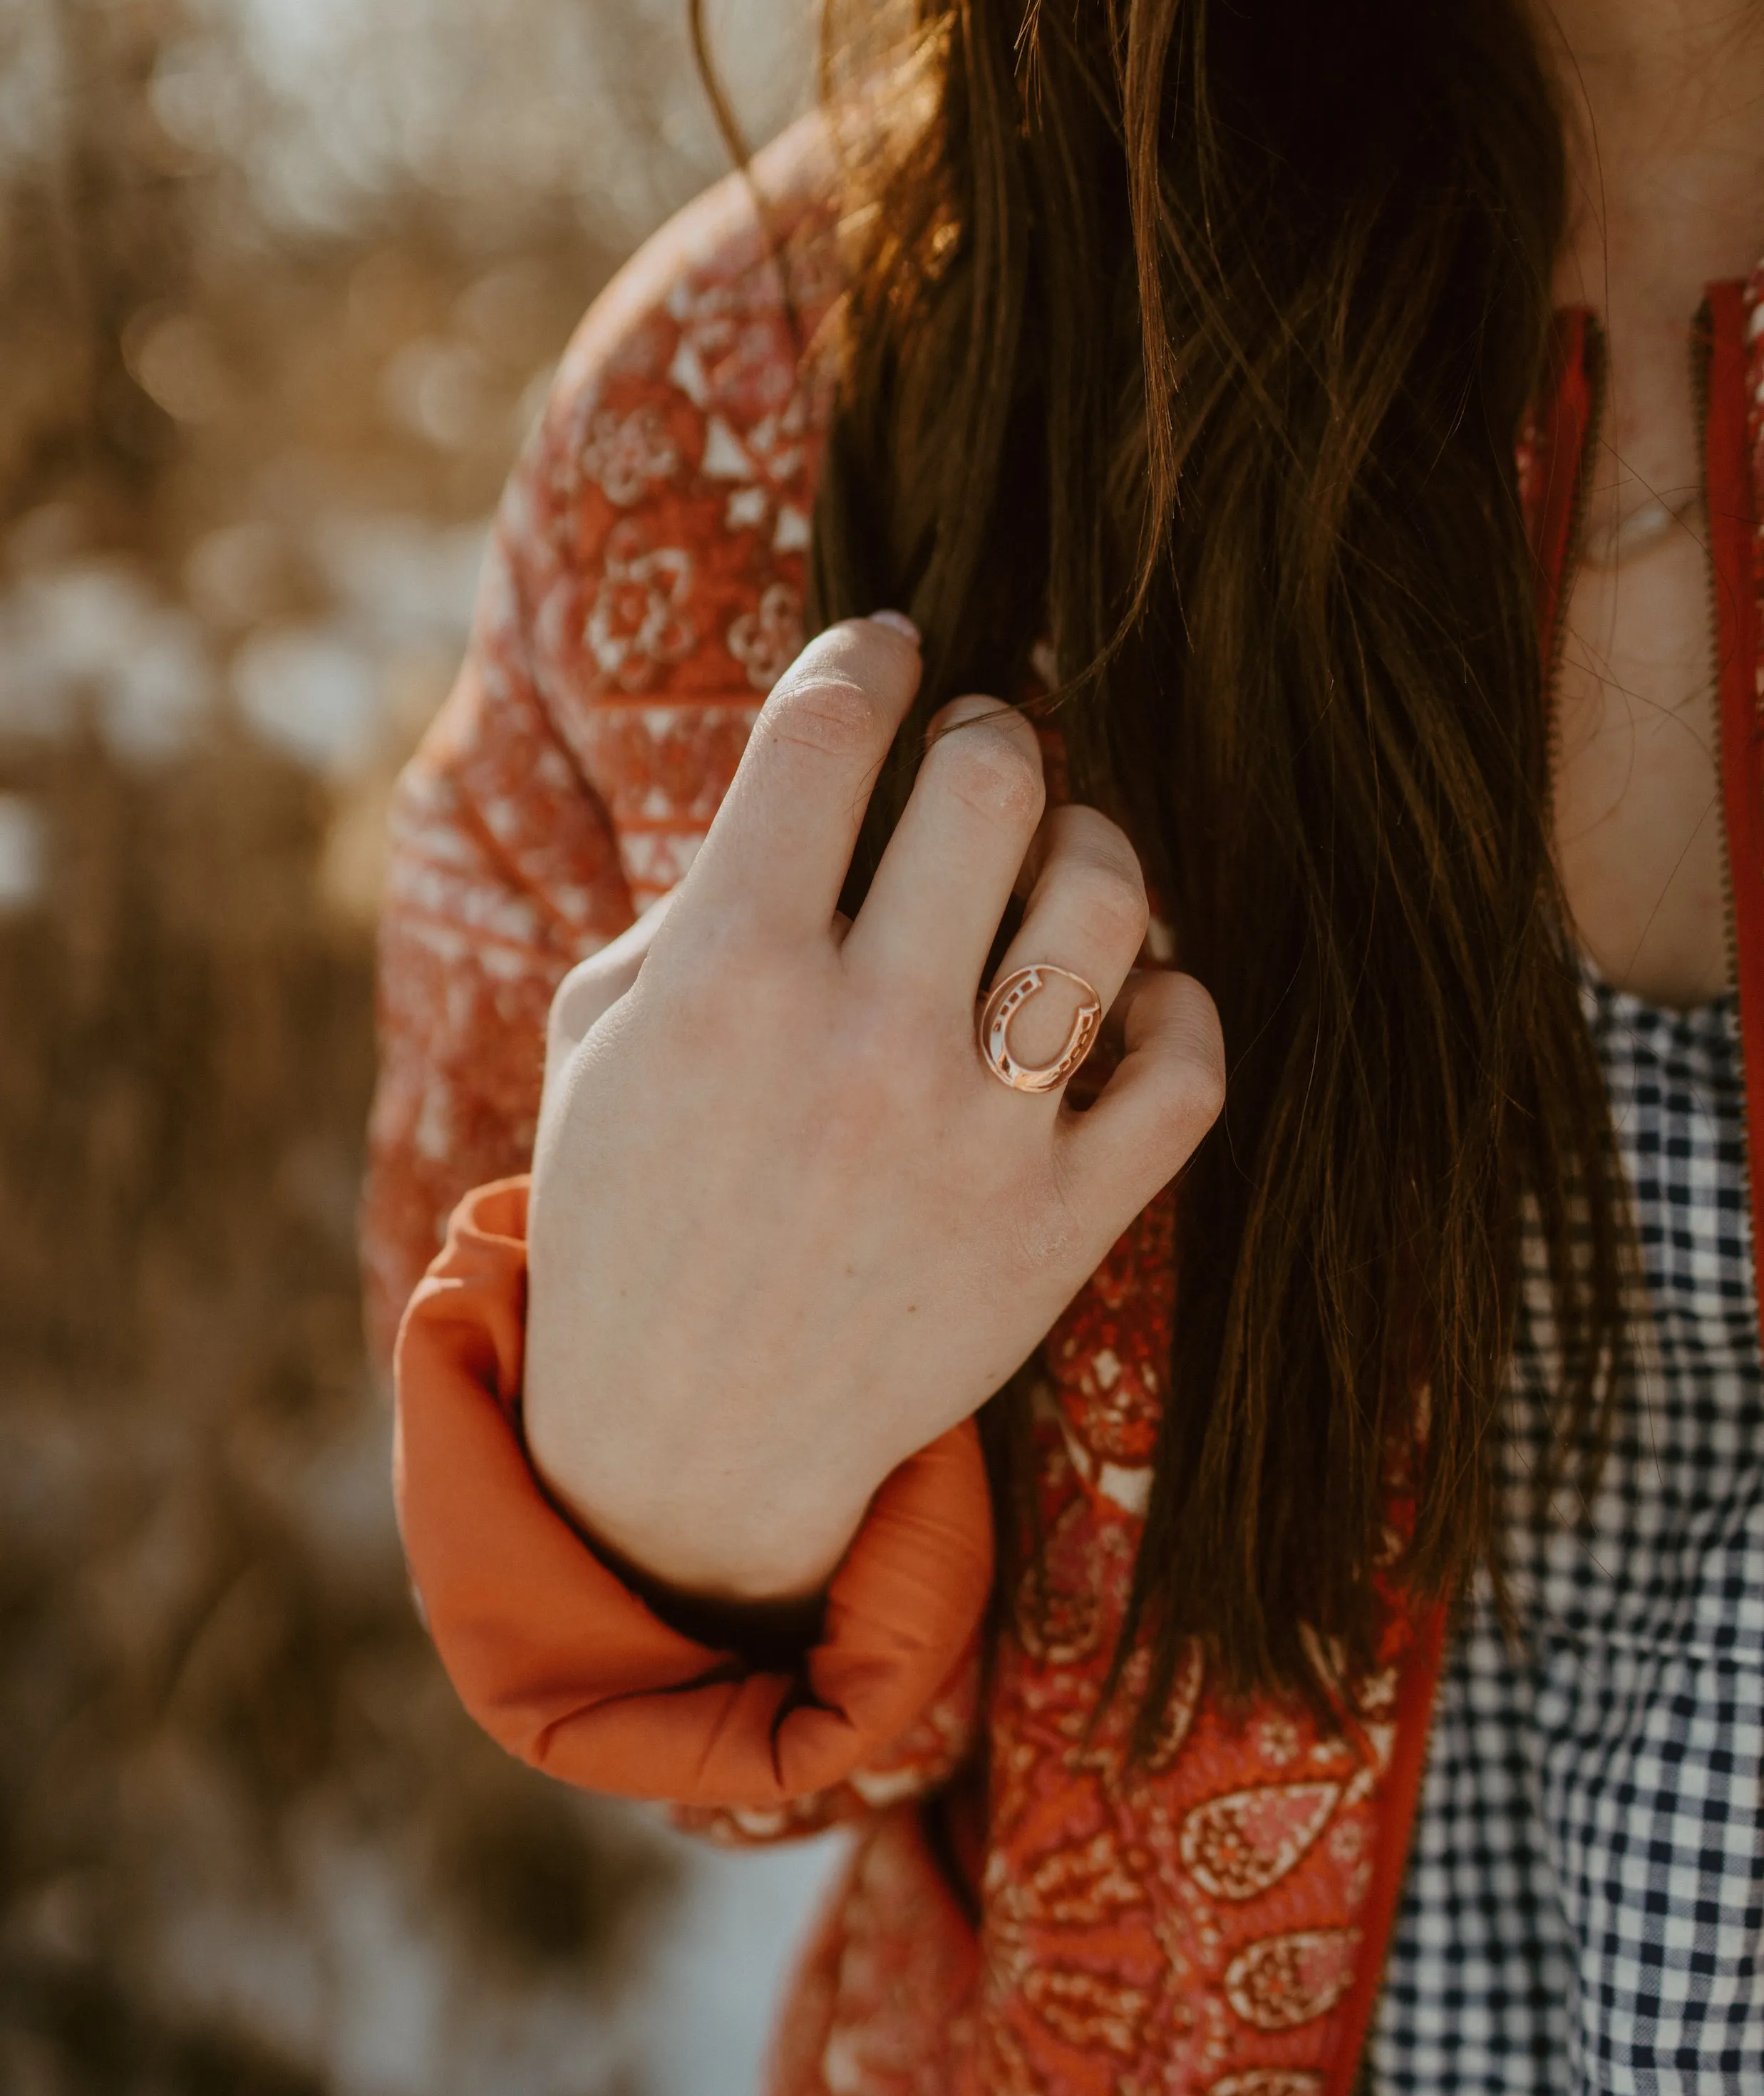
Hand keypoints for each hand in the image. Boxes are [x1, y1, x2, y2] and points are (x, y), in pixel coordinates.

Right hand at [523, 615, 1223, 1604]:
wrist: (691, 1445)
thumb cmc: (631, 1214)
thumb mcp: (601, 1037)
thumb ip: (702, 896)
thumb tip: (831, 775)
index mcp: (726, 976)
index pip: (829, 728)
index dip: (870, 653)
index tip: (889, 650)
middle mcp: (862, 1040)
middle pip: (992, 777)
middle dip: (989, 730)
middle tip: (977, 754)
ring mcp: (978, 1139)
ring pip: (1110, 902)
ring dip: (1092, 845)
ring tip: (1056, 861)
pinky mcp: (1062, 1227)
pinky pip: (1188, 1070)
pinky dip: (1180, 1008)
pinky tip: (1133, 998)